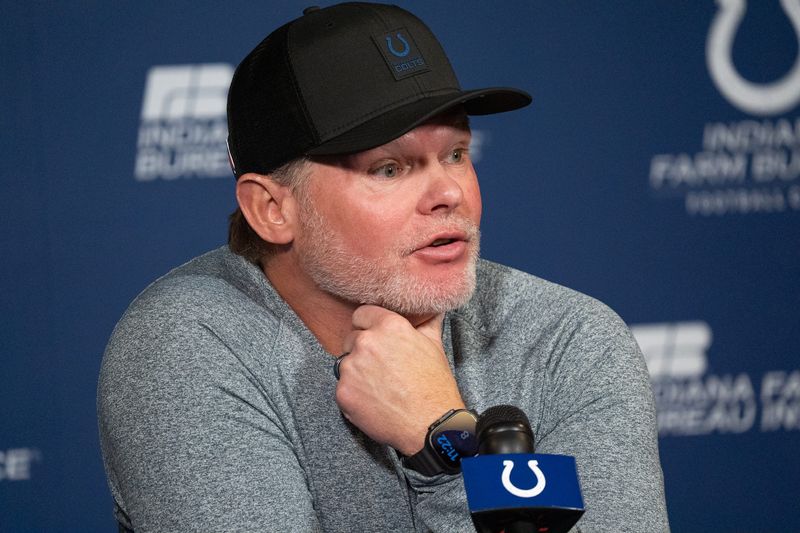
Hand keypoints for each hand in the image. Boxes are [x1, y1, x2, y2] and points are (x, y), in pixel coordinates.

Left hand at [335, 305, 465, 455]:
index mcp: (388, 326)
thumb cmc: (434, 385)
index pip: (361, 314)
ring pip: (346, 363)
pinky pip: (343, 387)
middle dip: (362, 350)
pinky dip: (354, 394)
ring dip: (357, 372)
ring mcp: (352, 368)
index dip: (368, 325)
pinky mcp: (343, 392)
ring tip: (379, 386)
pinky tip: (373, 400)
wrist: (429, 424)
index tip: (375, 337)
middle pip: (351, 339)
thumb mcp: (434, 345)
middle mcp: (366, 342)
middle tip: (381, 367)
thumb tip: (431, 306)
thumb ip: (427, 321)